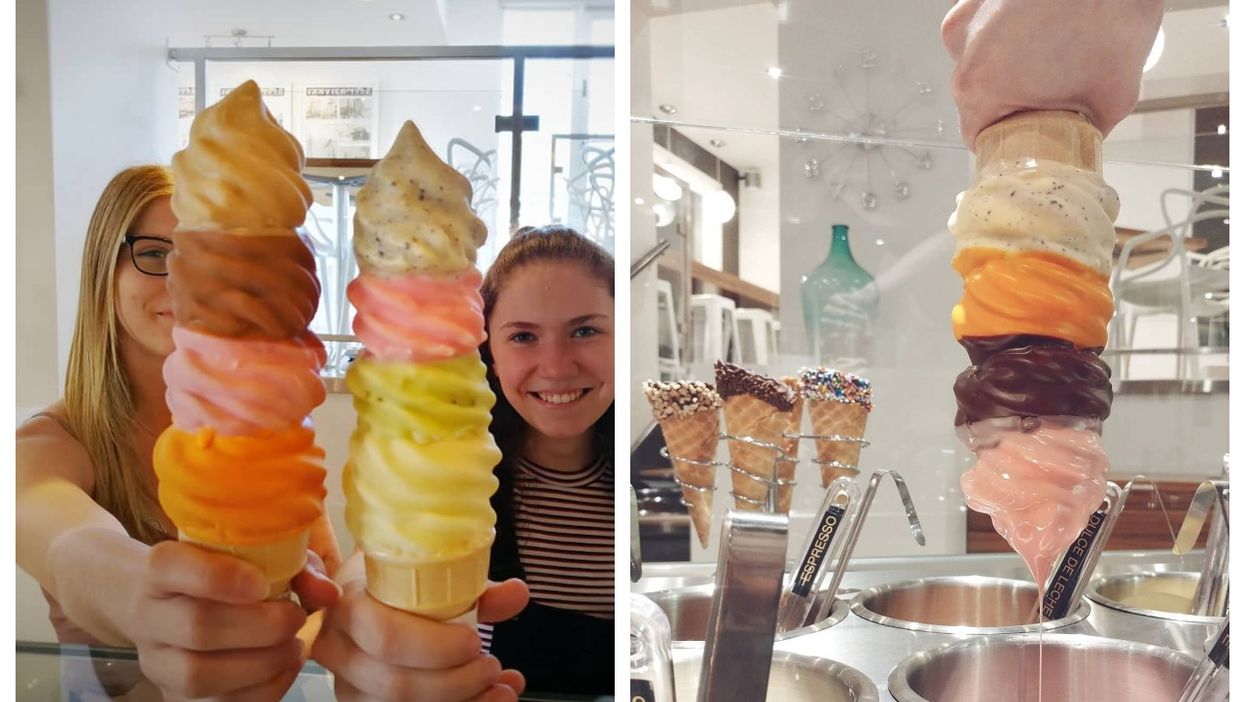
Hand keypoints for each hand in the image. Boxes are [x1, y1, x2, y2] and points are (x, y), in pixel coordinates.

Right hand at [124, 541, 307, 700]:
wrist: (175, 608)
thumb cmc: (227, 574)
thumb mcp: (260, 556)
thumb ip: (295, 567)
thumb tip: (329, 593)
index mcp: (160, 570)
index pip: (169, 566)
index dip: (219, 576)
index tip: (263, 583)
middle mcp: (147, 617)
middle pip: (196, 627)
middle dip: (260, 627)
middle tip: (296, 618)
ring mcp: (157, 663)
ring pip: (199, 676)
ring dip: (262, 664)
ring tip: (294, 646)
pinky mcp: (175, 698)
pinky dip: (263, 689)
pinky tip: (285, 667)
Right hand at [312, 576, 529, 701]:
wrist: (366, 598)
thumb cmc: (396, 583)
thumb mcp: (427, 572)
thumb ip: (472, 587)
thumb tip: (517, 594)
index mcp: (350, 605)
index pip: (386, 635)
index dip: (435, 646)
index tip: (473, 641)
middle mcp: (339, 650)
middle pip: (397, 684)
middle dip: (457, 682)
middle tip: (491, 665)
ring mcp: (348, 686)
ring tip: (501, 687)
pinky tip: (490, 699)